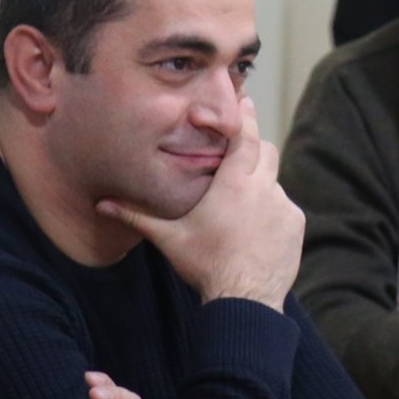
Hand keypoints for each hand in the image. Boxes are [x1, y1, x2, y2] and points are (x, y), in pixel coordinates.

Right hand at [97, 96, 302, 307]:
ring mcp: (284, 206)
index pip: (244, 136)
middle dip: (253, 147)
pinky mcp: (296, 225)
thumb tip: (102, 203)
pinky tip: (254, 230)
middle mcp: (264, 188)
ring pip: (274, 181)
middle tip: (238, 152)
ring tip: (240, 205)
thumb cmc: (206, 264)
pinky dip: (272, 211)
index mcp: (234, 183)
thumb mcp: (169, 238)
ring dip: (260, 185)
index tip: (244, 99)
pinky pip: (285, 207)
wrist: (246, 299)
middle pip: (266, 150)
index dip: (244, 115)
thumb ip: (137, 216)